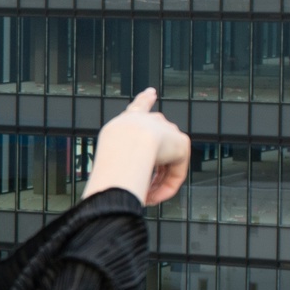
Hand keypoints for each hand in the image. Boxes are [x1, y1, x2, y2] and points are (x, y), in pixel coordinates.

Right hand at [81, 89, 190, 205]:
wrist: (129, 142)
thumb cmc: (113, 149)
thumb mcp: (108, 153)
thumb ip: (118, 162)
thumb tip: (126, 182)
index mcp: (131, 118)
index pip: (139, 106)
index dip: (145, 100)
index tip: (151, 92)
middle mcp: (151, 120)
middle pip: (157, 140)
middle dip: (154, 160)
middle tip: (145, 185)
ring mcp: (168, 131)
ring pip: (165, 162)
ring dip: (155, 183)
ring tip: (145, 197)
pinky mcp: (181, 145)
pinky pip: (175, 173)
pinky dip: (165, 187)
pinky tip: (153, 197)